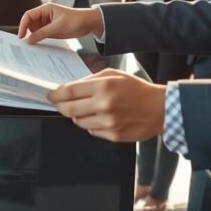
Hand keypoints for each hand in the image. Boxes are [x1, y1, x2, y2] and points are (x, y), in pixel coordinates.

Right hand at [18, 3, 103, 44]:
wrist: (89, 24)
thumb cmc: (76, 20)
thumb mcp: (58, 27)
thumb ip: (42, 33)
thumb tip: (29, 39)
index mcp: (45, 9)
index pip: (28, 16)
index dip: (23, 25)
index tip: (21, 36)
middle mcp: (45, 16)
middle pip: (30, 24)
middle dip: (28, 33)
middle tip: (26, 44)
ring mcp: (48, 23)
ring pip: (35, 31)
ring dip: (34, 38)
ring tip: (33, 46)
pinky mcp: (51, 30)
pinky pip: (41, 35)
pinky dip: (39, 40)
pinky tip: (39, 46)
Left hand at [47, 69, 166, 142]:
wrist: (159, 109)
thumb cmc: (137, 89)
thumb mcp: (114, 74)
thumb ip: (91, 80)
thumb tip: (70, 88)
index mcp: (104, 86)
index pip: (69, 92)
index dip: (55, 94)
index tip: (50, 95)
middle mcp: (104, 105)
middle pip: (68, 110)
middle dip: (61, 106)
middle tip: (60, 104)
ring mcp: (108, 122)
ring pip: (78, 122)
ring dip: (78, 116)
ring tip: (90, 109)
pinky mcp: (113, 135)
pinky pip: (91, 130)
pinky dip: (92, 124)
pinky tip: (102, 117)